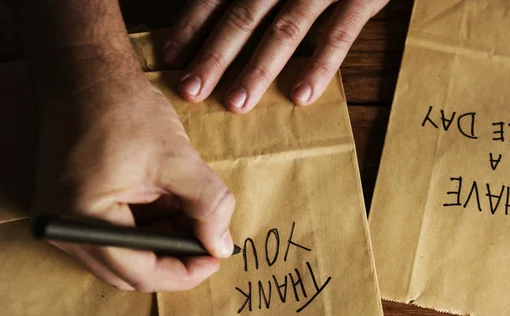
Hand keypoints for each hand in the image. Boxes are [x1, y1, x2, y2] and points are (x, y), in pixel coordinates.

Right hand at [33, 72, 235, 291]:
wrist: (85, 72)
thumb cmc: (123, 108)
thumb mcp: (178, 160)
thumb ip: (208, 207)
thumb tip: (223, 248)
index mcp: (82, 218)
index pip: (140, 273)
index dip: (184, 272)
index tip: (216, 258)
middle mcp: (63, 227)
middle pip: (129, 271)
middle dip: (174, 258)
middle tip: (208, 240)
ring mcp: (63, 219)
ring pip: (125, 255)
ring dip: (163, 241)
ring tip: (191, 214)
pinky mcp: (72, 208)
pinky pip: (116, 235)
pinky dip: (147, 227)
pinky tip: (169, 204)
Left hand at [163, 0, 388, 112]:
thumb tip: (213, 18)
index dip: (192, 25)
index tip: (170, 57)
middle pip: (243, 16)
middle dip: (215, 56)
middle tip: (191, 91)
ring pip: (285, 29)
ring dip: (259, 68)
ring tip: (237, 104)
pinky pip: (339, 35)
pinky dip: (320, 65)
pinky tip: (301, 96)